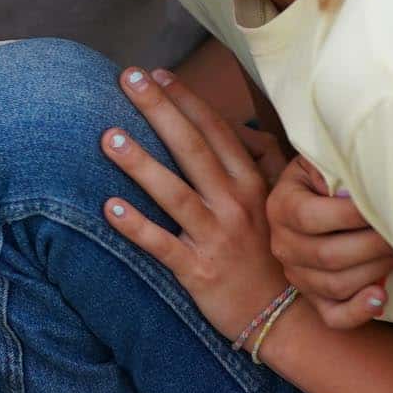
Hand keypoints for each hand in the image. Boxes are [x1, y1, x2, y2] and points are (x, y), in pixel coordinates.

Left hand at [98, 66, 289, 344]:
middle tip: (127, 78)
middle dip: (158, 110)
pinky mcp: (199, 271)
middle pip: (191, 148)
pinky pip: (163, 245)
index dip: (186, 100)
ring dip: (140, 164)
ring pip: (174, 193)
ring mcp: (216, 237)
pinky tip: (108, 207)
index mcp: (252, 184)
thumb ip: (255, 167)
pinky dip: (136, 226)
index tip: (158, 74)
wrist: (284, 318)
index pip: (215, 132)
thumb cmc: (270, 255)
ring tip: (108, 137)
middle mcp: (235, 204)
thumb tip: (239, 130)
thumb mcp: (272, 205)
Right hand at [265, 156, 392, 330]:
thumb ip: (341, 169)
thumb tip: (370, 185)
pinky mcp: (313, 297)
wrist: (317, 198)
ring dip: (376, 270)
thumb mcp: (327, 162)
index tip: (386, 204)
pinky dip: (359, 311)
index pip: (311, 217)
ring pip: (336, 284)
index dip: (352, 215)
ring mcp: (296, 274)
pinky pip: (334, 316)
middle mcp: (282, 244)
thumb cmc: (332, 177)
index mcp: (281, 206)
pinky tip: (381, 295)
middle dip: (376, 245)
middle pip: (329, 255)